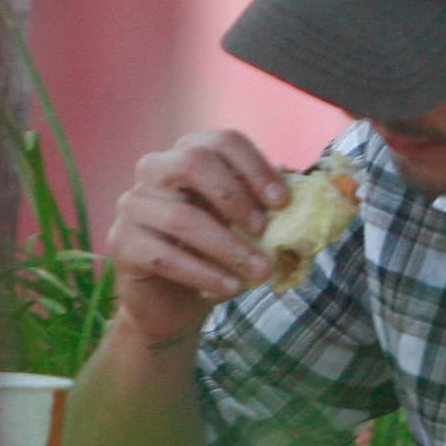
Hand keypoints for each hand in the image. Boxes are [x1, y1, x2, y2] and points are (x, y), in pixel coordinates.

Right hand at [105, 130, 289, 346]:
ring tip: (260, 272)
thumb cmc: (219, 255)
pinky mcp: (121, 242)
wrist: (178, 303)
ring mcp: (133, 204)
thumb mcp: (250, 229)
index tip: (283, 202)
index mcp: (190, 155)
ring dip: (228, 247)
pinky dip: (203, 272)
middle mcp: (156, 170)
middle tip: (264, 230)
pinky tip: (231, 285)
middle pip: (193, 161)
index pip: (223, 142)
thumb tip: (323, 196)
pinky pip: (163, 255)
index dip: (255, 167)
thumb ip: (274, 209)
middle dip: (235, 196)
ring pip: (182, 217)